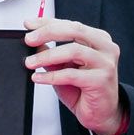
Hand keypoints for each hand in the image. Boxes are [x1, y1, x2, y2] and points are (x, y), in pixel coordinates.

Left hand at [25, 18, 124, 134]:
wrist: (100, 112)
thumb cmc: (83, 88)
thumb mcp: (63, 67)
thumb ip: (51, 54)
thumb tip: (34, 43)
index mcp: (97, 39)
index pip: (71, 24)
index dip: (47, 22)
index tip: (28, 24)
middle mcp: (105, 47)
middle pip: (74, 30)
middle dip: (47, 33)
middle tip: (28, 40)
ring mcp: (105, 63)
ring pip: (74, 50)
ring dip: (47, 56)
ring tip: (30, 63)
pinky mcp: (101, 80)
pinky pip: (71, 74)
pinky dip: (51, 76)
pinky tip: (38, 78)